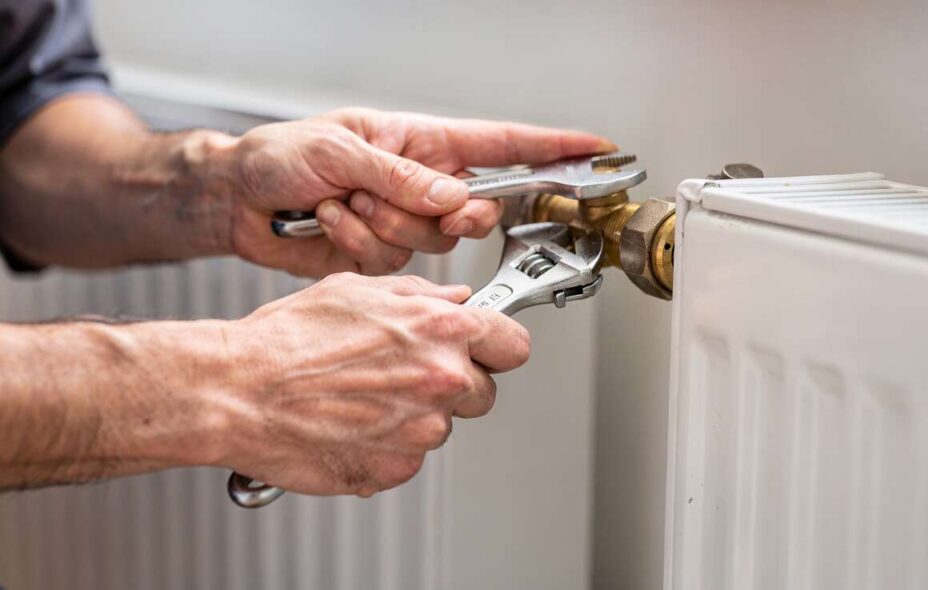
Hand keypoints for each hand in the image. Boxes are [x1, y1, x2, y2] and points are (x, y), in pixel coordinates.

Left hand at [212, 108, 614, 276]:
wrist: (239, 200)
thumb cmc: (282, 155)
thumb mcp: (341, 149)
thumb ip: (402, 176)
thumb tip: (451, 197)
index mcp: (422, 142)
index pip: (500, 144)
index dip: (549, 147)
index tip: (590, 148)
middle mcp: (421, 182)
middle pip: (476, 208)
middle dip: (449, 213)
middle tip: (415, 203)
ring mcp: (403, 220)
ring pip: (434, 242)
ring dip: (384, 225)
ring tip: (346, 202)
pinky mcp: (382, 254)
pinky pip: (398, 264)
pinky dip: (361, 245)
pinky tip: (333, 222)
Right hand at [216, 273, 529, 496]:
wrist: (239, 391)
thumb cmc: (288, 339)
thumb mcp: (360, 290)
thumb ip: (422, 295)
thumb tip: (457, 299)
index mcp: (441, 329)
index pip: (514, 344)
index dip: (499, 346)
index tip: (490, 349)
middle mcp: (440, 381)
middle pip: (484, 391)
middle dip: (455, 383)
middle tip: (406, 374)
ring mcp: (421, 431)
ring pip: (443, 426)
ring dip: (416, 415)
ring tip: (363, 396)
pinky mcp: (396, 469)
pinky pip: (409, 458)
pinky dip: (388, 446)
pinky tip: (351, 423)